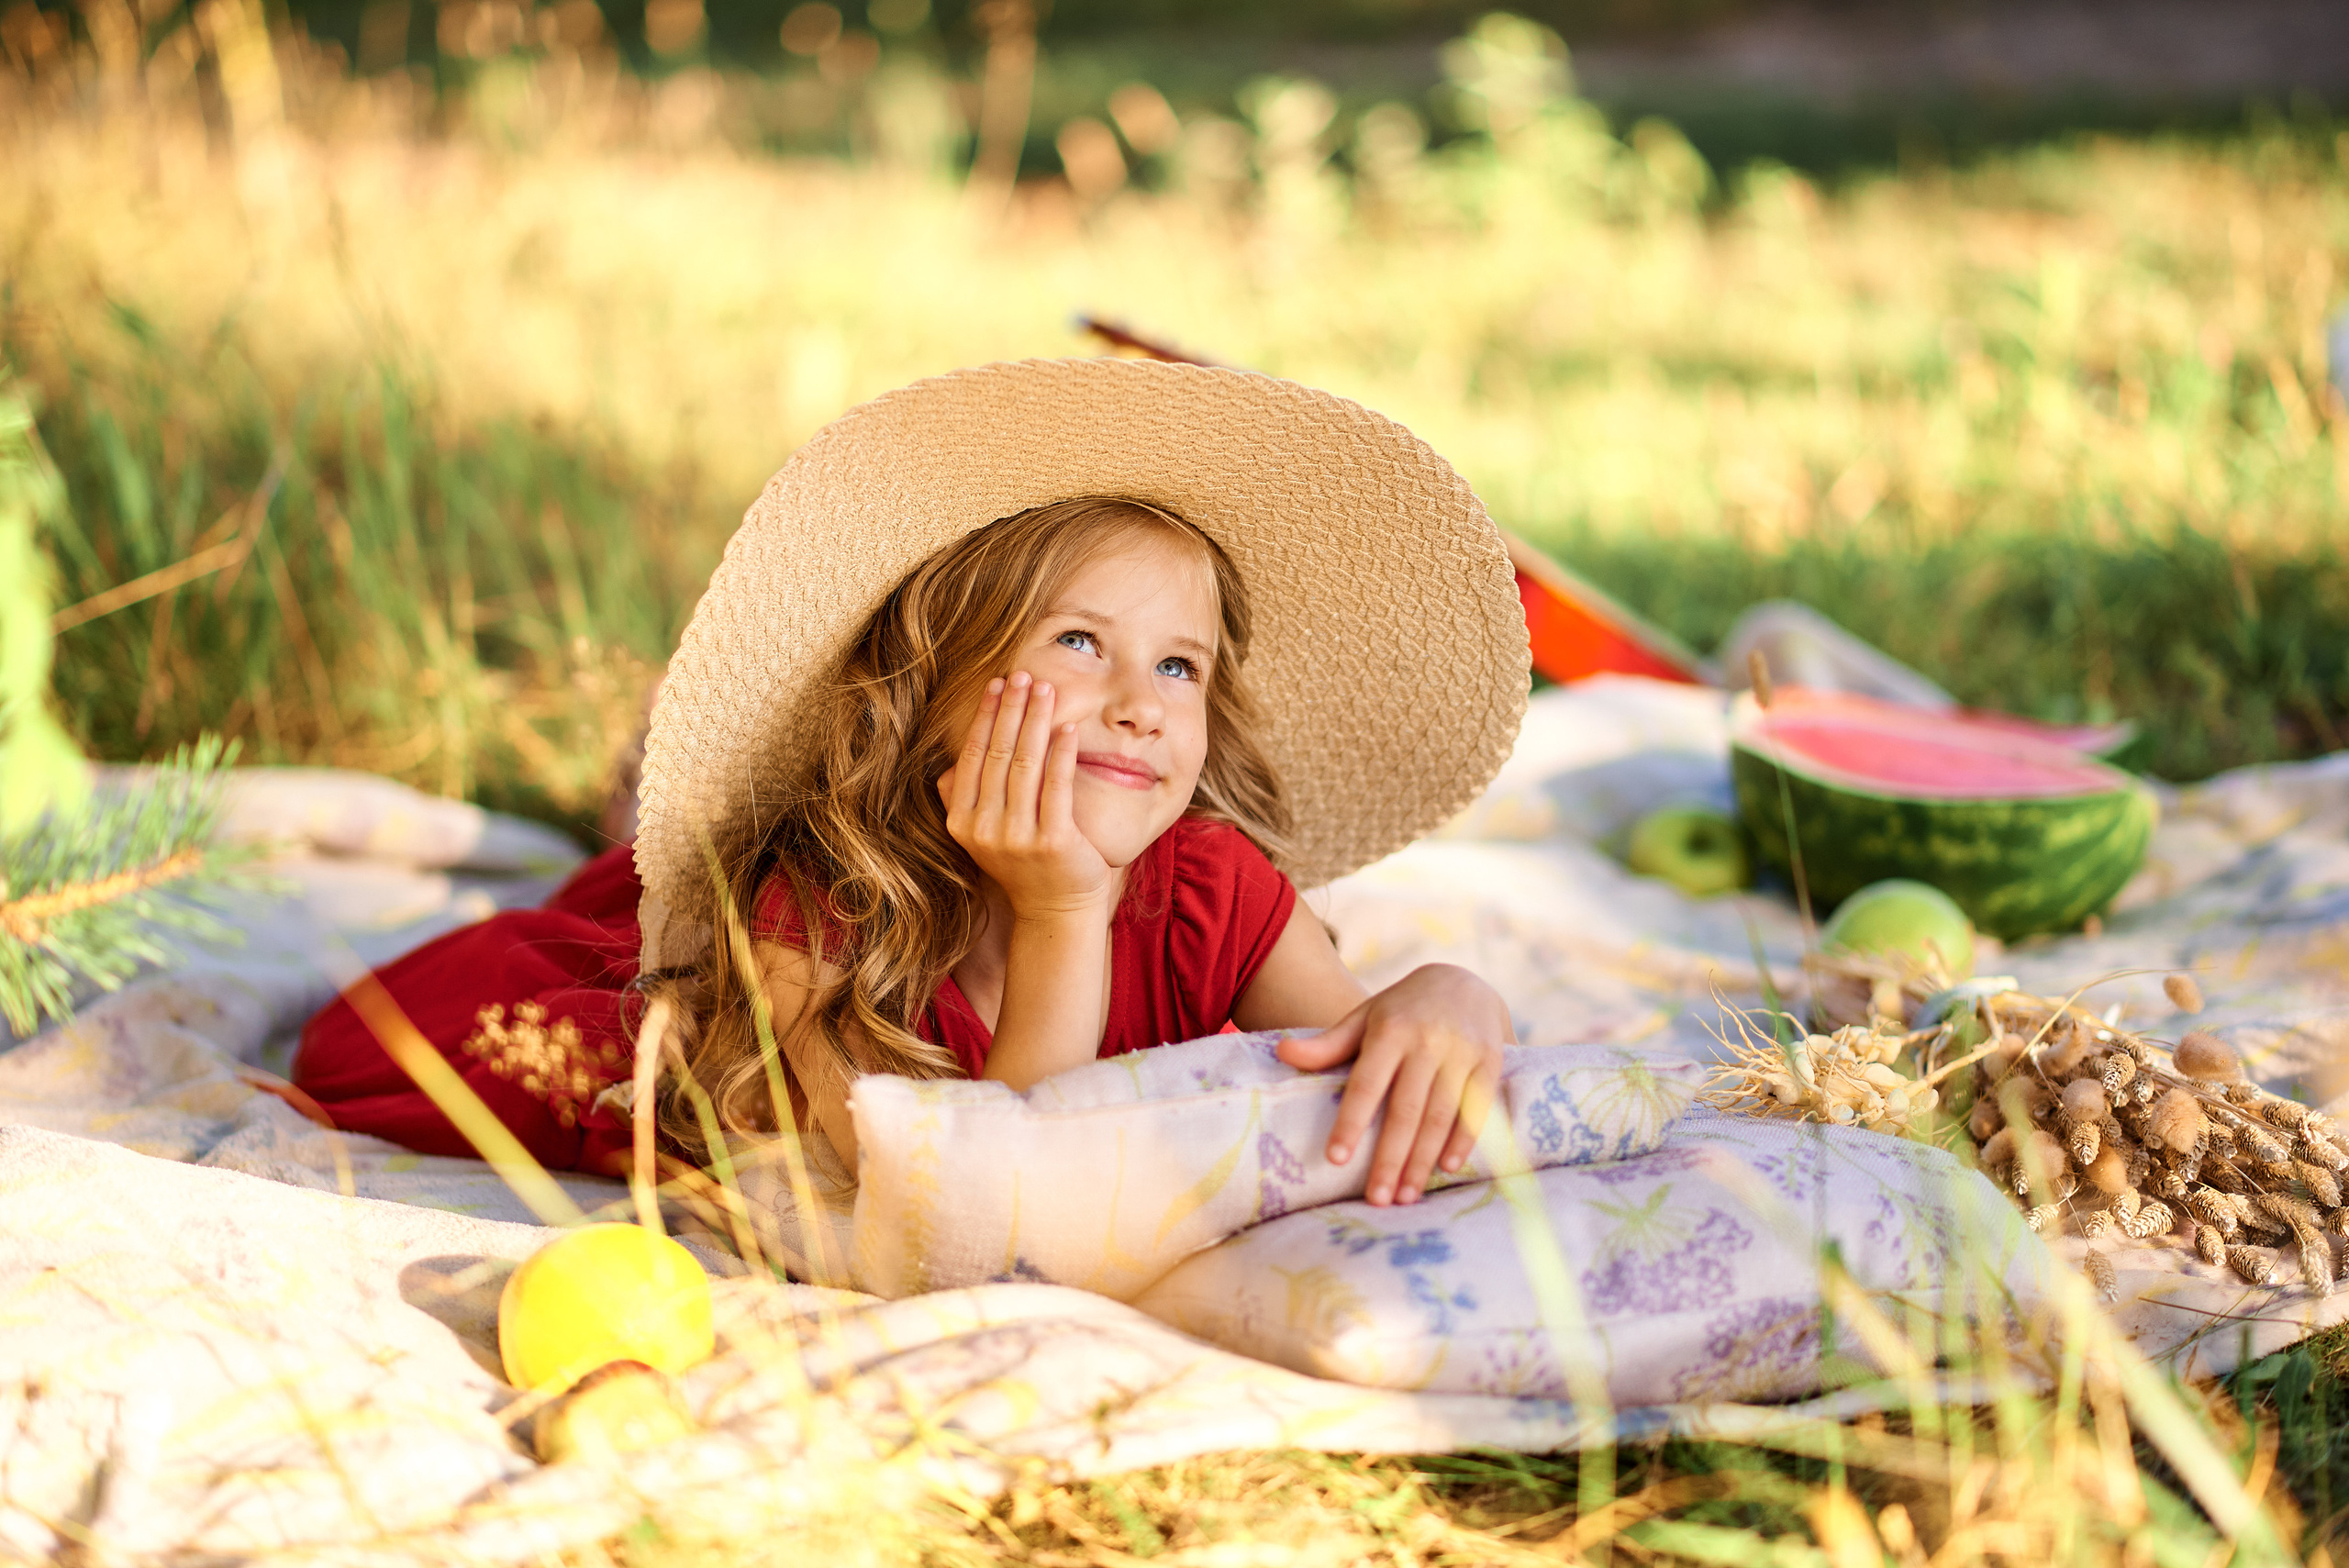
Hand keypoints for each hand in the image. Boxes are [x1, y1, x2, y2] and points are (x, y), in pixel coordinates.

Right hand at [938, 673, 1112, 919]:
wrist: (1056, 910)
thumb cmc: (1024, 865)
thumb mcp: (984, 834)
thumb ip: (966, 799)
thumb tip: (950, 763)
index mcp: (961, 822)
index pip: (972, 756)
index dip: (984, 717)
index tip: (996, 684)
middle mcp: (983, 829)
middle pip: (997, 754)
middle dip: (1011, 708)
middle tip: (1023, 674)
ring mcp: (1017, 838)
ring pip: (1025, 764)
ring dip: (1036, 720)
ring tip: (1046, 689)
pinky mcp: (1052, 842)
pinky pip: (1057, 787)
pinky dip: (1062, 753)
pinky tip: (1069, 728)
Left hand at [1277, 965, 1511, 1205]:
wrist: (1463, 980)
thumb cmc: (1401, 1010)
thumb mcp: (1364, 1018)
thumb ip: (1328, 1044)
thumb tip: (1282, 1053)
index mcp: (1391, 1030)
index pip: (1366, 1083)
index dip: (1351, 1122)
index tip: (1335, 1159)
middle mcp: (1427, 1041)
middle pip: (1406, 1109)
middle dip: (1391, 1158)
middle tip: (1378, 1199)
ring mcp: (1462, 1051)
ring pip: (1441, 1114)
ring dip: (1424, 1159)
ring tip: (1407, 1195)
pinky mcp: (1490, 1061)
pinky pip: (1477, 1107)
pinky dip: (1464, 1139)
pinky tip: (1447, 1168)